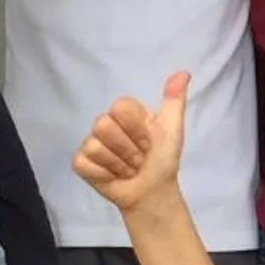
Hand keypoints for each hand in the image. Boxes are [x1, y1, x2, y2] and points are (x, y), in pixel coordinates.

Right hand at [72, 72, 187, 210]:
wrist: (154, 192)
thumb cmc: (163, 160)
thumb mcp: (172, 130)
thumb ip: (174, 101)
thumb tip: (184, 72)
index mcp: (126, 113)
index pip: (120, 107)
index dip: (136, 129)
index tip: (149, 142)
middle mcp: (105, 123)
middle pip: (103, 125)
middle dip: (128, 150)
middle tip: (139, 160)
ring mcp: (90, 142)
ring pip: (95, 146)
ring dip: (119, 164)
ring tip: (129, 170)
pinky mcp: (81, 163)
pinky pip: (84, 162)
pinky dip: (103, 174)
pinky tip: (113, 177)